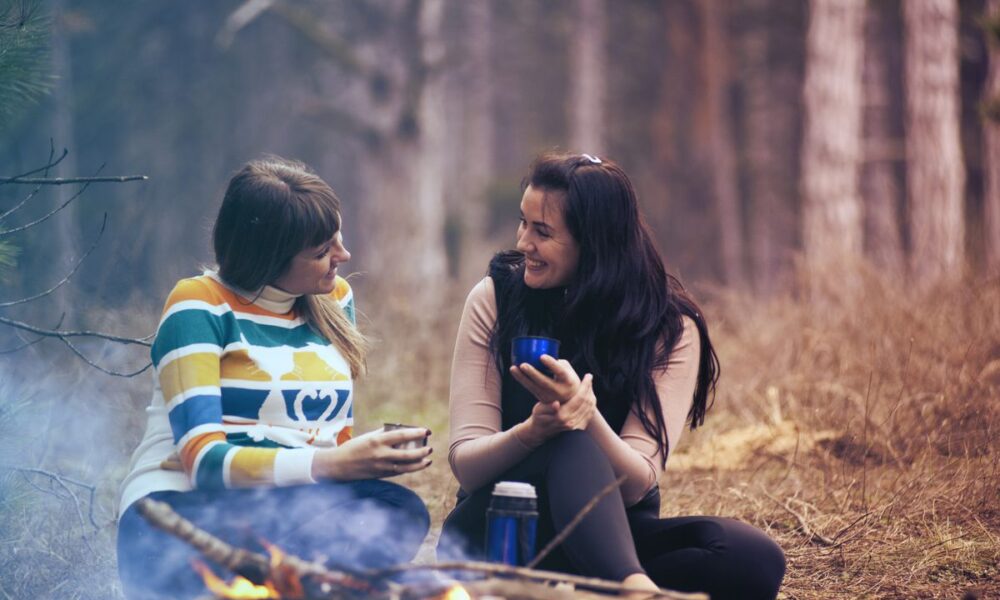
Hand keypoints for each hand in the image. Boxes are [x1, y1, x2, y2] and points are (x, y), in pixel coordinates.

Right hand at [312, 428, 431, 480]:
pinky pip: (399, 472)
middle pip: (407, 454)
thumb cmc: (354, 447)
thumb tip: (402, 430)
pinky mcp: (381, 475)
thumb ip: (385, 434)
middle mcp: (380, 454)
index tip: (427, 430)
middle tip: (430, 447)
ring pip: (405, 467)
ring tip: (428, 460)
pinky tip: (418, 465)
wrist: (339, 465)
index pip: (401, 435)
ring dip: (419, 464)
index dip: (416, 433)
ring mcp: (381, 467)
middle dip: (421, 451)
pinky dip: (409, 469)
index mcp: (377, 440)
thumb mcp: (369, 437)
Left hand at [509, 354, 581, 404]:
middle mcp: (559, 391)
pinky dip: (521, 380)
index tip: (542, 356)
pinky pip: (530, 388)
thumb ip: (556, 361)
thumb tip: (540, 353)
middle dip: (532, 373)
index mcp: (568, 381)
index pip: (560, 372)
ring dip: (522, 378)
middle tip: (523, 364)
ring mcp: (550, 397)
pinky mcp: (542, 399)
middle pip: (544, 382)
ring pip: (534, 387)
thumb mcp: (567, 369)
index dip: (551, 364)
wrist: (571, 398)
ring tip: (513, 368)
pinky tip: (515, 371)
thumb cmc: (567, 378)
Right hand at [516, 372, 595, 446]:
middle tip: (589, 377)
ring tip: (589, 385)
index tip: (588, 376)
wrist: (541, 431)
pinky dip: (592, 403)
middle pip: (587, 402)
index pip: (579, 398)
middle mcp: (571, 422)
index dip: (585, 386)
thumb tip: (556, 404)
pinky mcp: (579, 428)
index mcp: (562, 416)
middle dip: (589, 388)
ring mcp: (576, 426)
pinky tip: (589, 396)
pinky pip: (590, 413)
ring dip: (591, 394)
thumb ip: (548, 407)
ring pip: (590, 407)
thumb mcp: (539, 410)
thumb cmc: (539, 417)